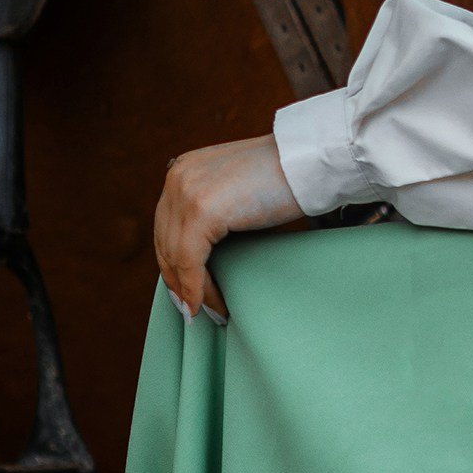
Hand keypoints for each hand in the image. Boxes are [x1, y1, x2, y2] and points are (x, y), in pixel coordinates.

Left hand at [154, 134, 302, 322]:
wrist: (308, 161)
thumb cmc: (283, 177)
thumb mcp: (231, 186)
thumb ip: (210, 205)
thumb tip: (198, 253)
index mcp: (183, 169)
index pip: (166, 226)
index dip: (173, 263)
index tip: (184, 291)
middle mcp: (177, 177)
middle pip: (165, 242)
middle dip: (177, 280)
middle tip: (193, 309)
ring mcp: (187, 192)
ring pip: (175, 256)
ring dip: (191, 290)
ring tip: (210, 310)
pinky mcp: (202, 211)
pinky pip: (190, 262)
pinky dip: (197, 288)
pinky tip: (211, 305)